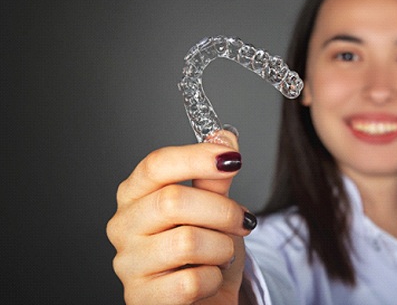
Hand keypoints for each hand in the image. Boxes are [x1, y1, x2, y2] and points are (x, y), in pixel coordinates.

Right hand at [106, 131, 254, 303]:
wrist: (206, 300)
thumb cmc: (205, 252)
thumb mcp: (214, 209)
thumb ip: (215, 176)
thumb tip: (224, 137)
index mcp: (135, 195)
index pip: (156, 164)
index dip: (196, 157)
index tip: (233, 158)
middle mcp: (123, 225)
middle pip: (173, 200)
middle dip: (222, 210)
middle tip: (244, 219)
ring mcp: (128, 264)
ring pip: (187, 241)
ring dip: (221, 247)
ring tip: (222, 252)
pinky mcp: (142, 299)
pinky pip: (190, 281)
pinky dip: (213, 278)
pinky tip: (208, 278)